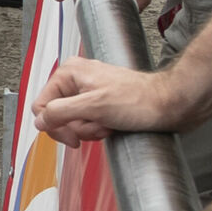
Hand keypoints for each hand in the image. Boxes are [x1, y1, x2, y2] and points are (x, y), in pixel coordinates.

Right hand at [34, 54, 204, 143]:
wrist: (171, 105)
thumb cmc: (140, 100)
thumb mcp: (93, 107)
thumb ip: (60, 112)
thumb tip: (40, 120)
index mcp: (70, 73)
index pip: (42, 106)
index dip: (55, 125)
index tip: (71, 137)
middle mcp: (77, 80)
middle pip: (59, 115)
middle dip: (79, 127)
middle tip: (97, 126)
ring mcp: (90, 92)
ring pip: (74, 122)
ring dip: (91, 130)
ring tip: (109, 124)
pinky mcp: (102, 104)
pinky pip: (89, 122)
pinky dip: (99, 129)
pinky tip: (113, 126)